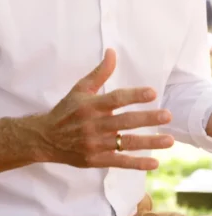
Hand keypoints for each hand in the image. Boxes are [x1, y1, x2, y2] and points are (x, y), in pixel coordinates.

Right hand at [23, 49, 173, 169]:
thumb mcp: (80, 89)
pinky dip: (137, 163)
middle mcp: (94, 124)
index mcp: (90, 105)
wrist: (46, 137)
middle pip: (124, 121)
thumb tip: (112, 52)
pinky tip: (154, 162)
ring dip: (149, 142)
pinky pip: (119, 162)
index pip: (115, 99)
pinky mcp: (95, 159)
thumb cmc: (66, 110)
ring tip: (169, 140)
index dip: (133, 95)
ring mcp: (95, 143)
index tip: (152, 92)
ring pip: (126, 143)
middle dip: (147, 118)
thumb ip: (99, 73)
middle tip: (167, 115)